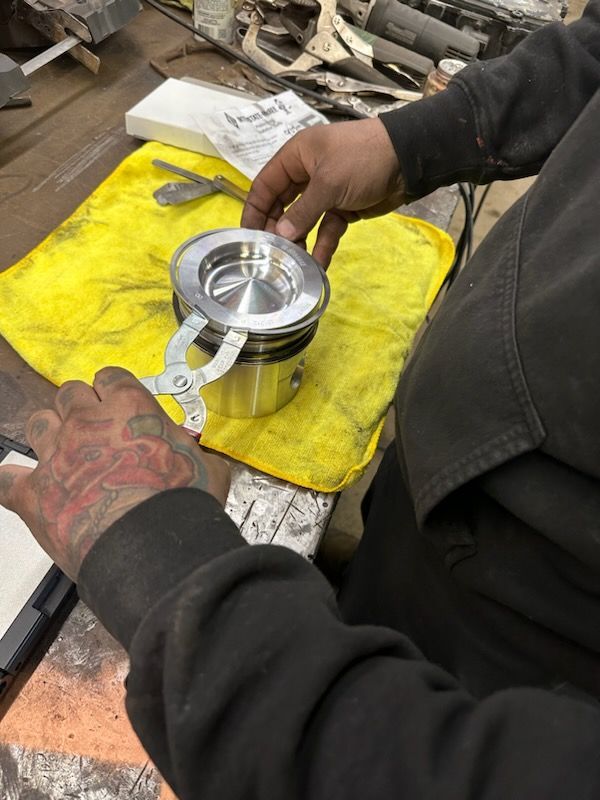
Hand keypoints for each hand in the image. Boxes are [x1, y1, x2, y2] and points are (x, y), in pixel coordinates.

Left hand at [0, 367, 229, 580]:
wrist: (154, 552)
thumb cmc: (182, 509)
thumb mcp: (208, 468)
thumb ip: (191, 451)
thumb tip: (197, 457)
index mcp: (131, 408)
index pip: (110, 378)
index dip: (114, 392)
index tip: (118, 405)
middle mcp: (87, 423)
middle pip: (69, 394)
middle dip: (80, 408)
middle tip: (94, 431)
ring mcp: (56, 456)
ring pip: (38, 423)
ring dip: (50, 434)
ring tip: (64, 455)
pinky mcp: (33, 495)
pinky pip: (5, 478)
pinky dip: (13, 482)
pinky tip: (22, 486)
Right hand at [241, 117, 404, 266]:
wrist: (408, 160)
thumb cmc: (362, 159)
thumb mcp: (329, 183)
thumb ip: (303, 212)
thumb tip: (281, 236)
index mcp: (296, 157)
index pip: (265, 185)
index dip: (254, 210)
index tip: (247, 236)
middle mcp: (307, 174)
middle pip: (282, 206)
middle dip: (276, 230)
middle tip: (269, 255)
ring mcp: (325, 192)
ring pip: (304, 221)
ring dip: (299, 241)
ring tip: (291, 263)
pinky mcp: (343, 208)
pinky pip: (327, 229)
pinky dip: (323, 245)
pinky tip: (318, 265)